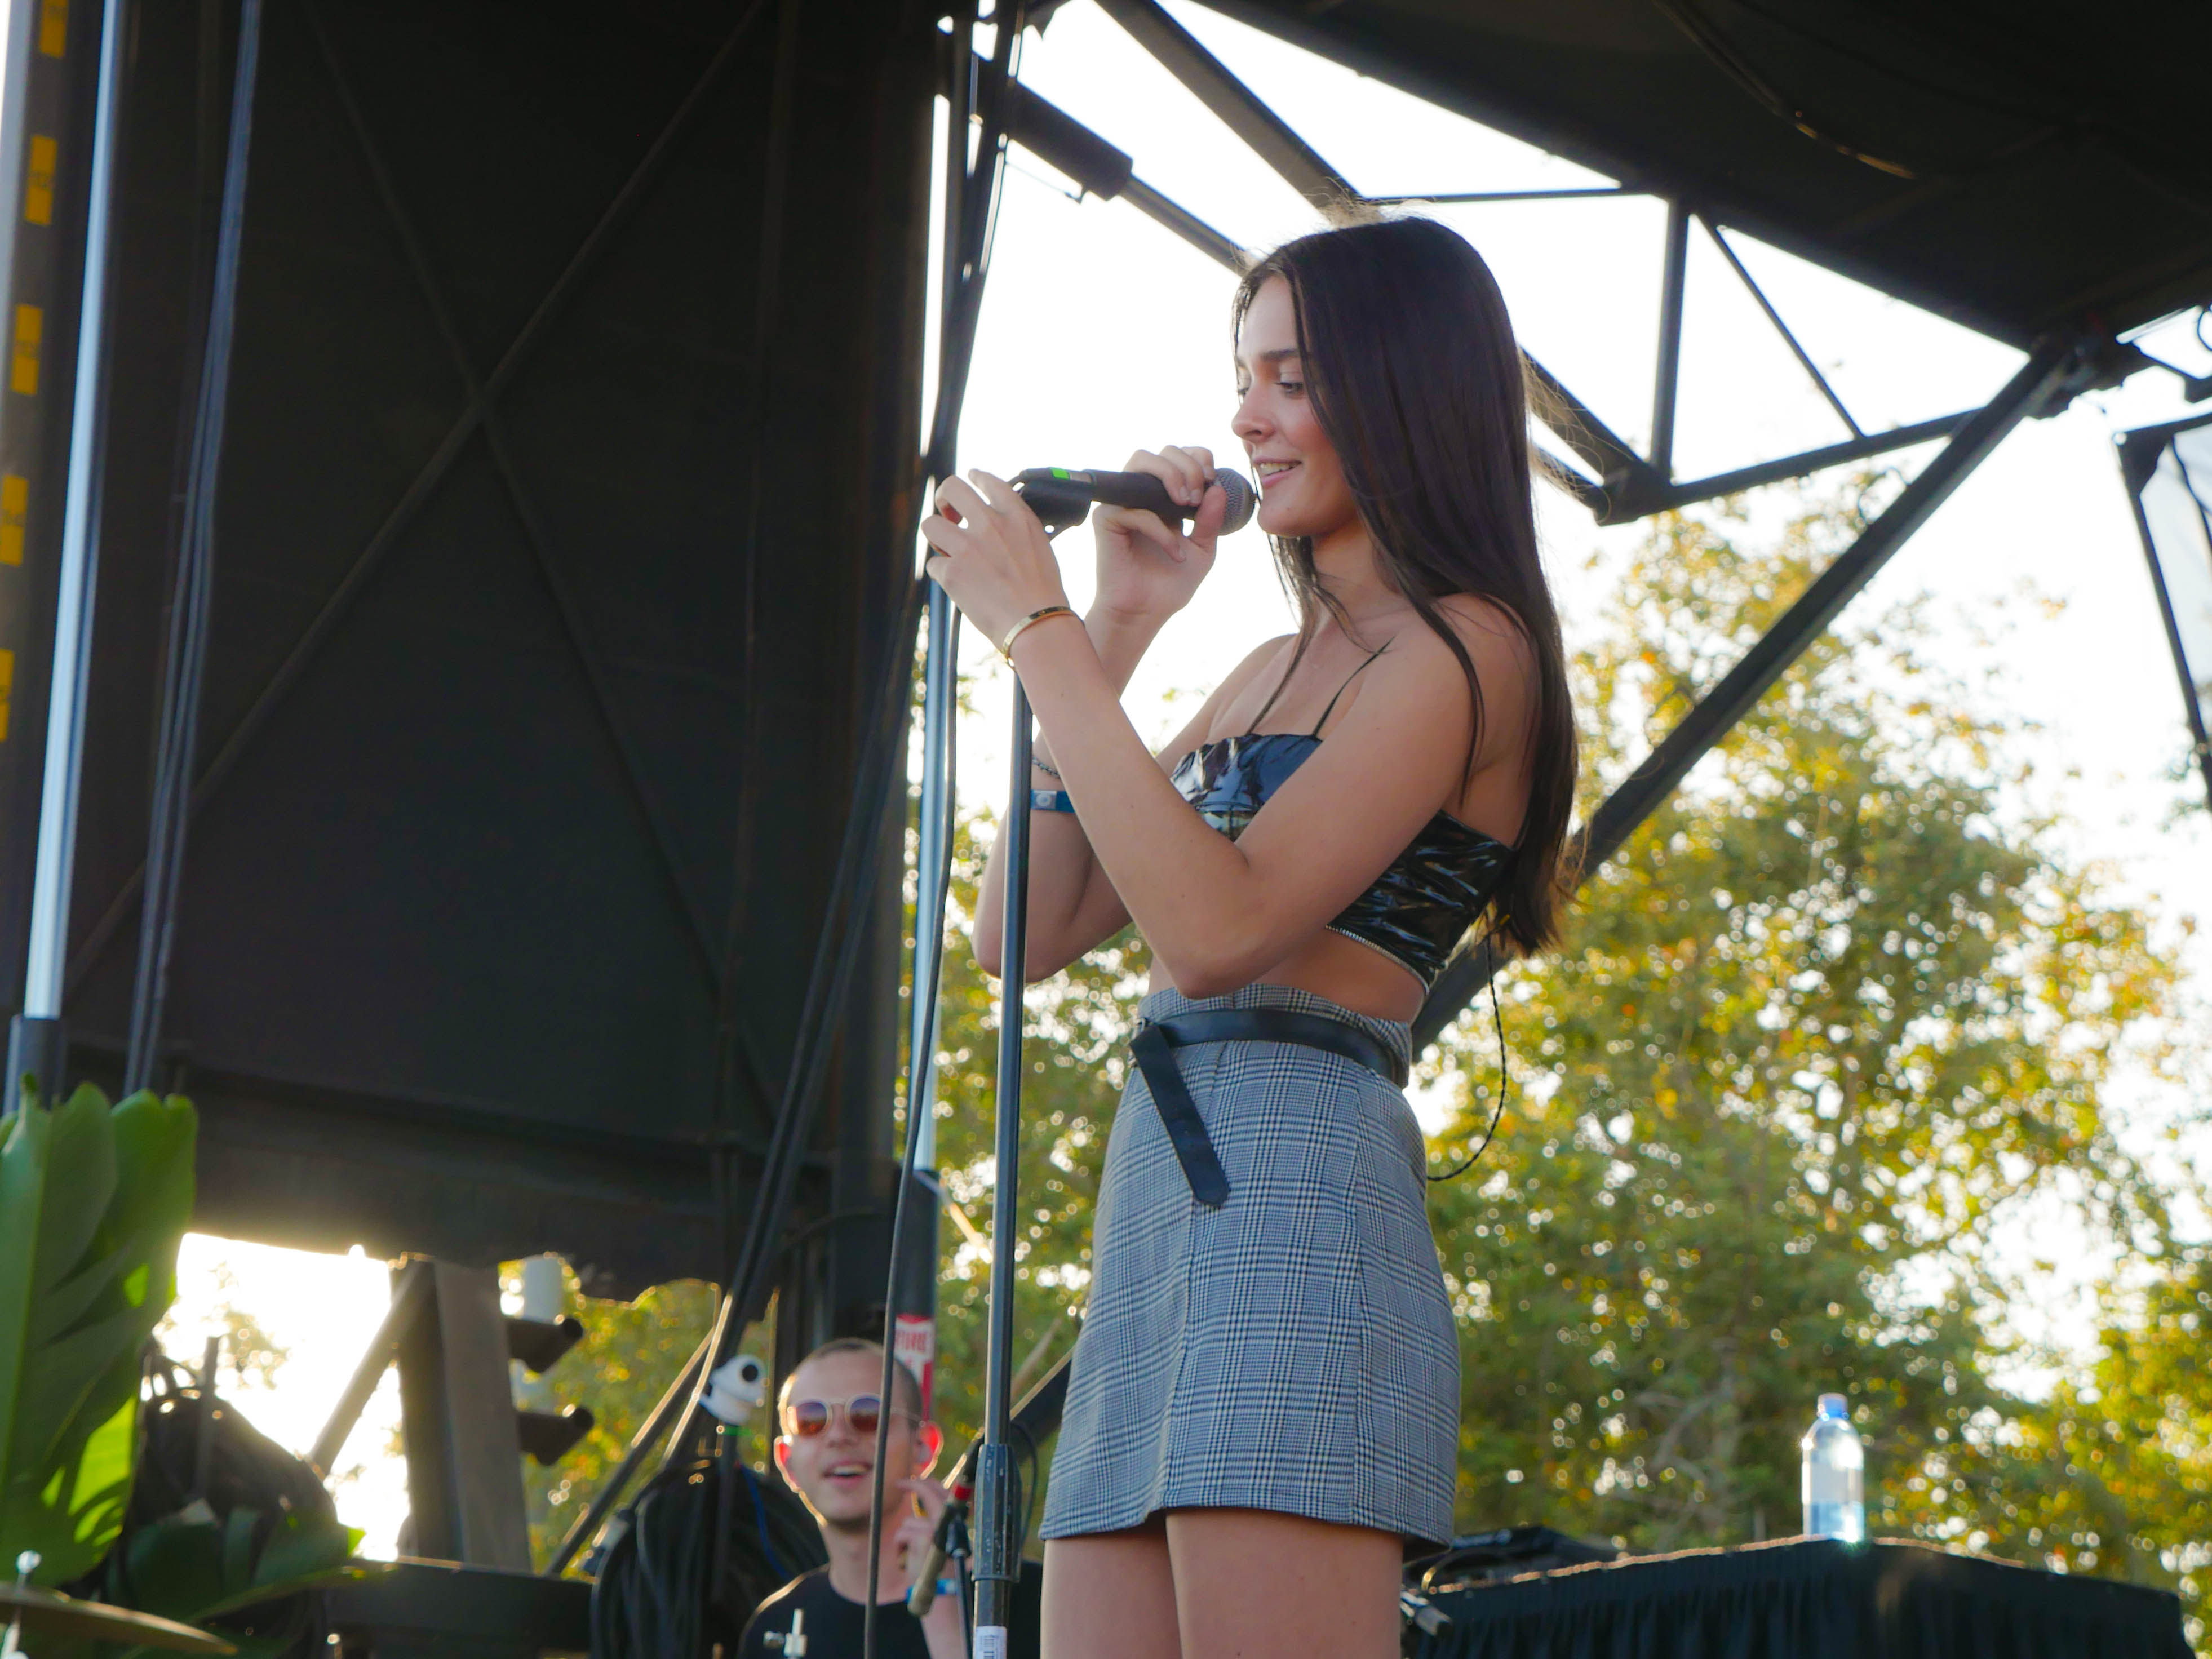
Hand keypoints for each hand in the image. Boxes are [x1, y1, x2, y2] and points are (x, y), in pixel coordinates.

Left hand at [892, 1477, 949, 1588]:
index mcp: (954, 1524)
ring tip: (910, 1556)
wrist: (941, 1595)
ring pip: (909, 1522)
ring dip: (904, 1538)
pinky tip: (906, 1561)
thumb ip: (935, 1525)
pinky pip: (902, 1534)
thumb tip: (923, 1505)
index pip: (945, 1494)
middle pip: (930, 1493)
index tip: (915, 1478)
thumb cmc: (938, 1573)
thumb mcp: (940, 1545)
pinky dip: (899, 1548)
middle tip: (899, 1483)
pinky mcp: (923, 1538)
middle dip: (914, 1485)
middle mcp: (948, 1523)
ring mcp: (936, 1529)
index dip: (929, 1483)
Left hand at [921, 470, 1071, 648]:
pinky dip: (943, 574)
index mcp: (1016, 516)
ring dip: (936, 537)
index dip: (976, 478)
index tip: (970, 478)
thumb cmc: (1043, 594)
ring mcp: (968, 546)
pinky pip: (934, 564)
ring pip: (930, 524)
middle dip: (944, 498)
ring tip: (947, 551)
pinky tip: (958, 585)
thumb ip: (1016, 530)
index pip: (989, 482)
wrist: (1037, 622)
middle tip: (948, 514)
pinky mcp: (952, 572)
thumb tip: (997, 529)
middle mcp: (990, 524)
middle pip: (951, 488)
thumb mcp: (1040, 547)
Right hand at [1091, 445, 1226, 626]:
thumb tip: (1218, 488)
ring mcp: (1122, 503)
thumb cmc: (1170, 583)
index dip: (1198, 457)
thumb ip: (1210, 519)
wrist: (1145, 613)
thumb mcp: (1202, 549)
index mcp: (1165, 496)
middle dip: (1188, 467)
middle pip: (1162, 451)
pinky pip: (1136, 510)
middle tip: (1197, 498)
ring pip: (1140, 462)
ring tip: (1187, 505)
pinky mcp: (1107, 520)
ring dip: (1170, 476)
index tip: (1212, 481)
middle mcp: (1142, 494)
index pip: (1180, 456)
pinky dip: (1161, 529)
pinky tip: (1175, 552)